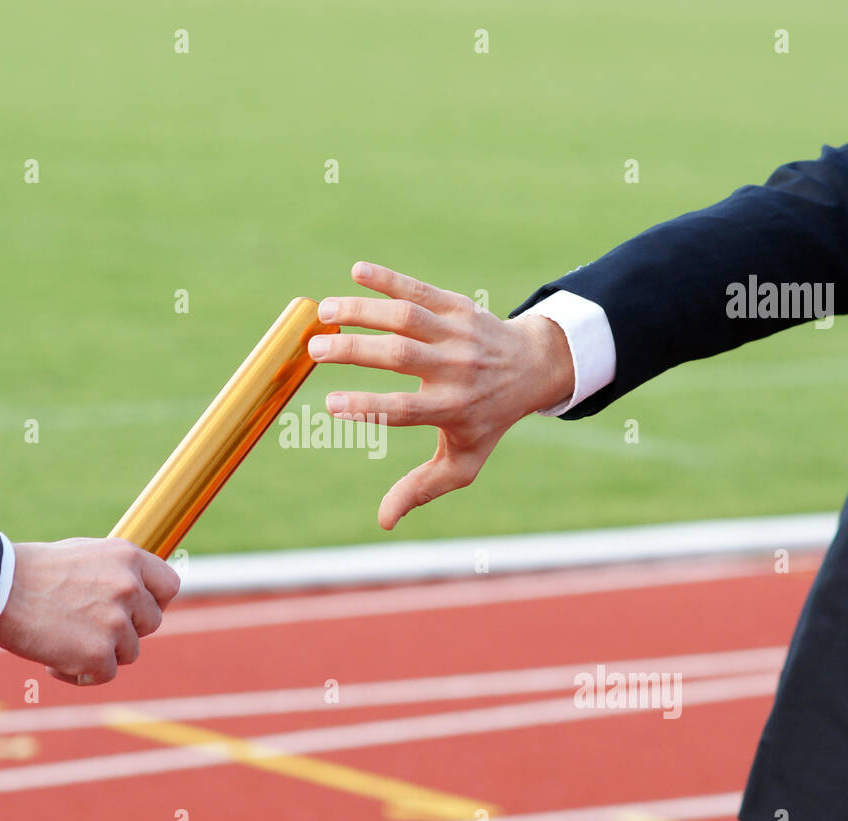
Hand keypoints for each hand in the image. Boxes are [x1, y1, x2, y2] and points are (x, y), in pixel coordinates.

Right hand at [0, 538, 179, 684]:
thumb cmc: (33, 572)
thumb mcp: (85, 555)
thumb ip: (117, 572)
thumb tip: (139, 590)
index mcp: (128, 557)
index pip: (169, 586)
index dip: (155, 602)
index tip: (137, 612)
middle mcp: (130, 587)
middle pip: (151, 623)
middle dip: (126, 631)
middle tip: (89, 628)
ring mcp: (117, 622)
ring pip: (129, 652)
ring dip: (102, 653)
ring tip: (65, 641)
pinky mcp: (99, 653)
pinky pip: (104, 674)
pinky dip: (81, 673)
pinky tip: (54, 660)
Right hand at [309, 261, 573, 529]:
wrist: (533, 367)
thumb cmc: (487, 419)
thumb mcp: (463, 462)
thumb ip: (421, 489)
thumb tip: (384, 522)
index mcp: (451, 408)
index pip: (405, 409)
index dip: (367, 406)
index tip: (330, 404)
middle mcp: (456, 369)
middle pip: (400, 356)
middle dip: (355, 351)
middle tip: (314, 348)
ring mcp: (458, 334)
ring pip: (407, 317)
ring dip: (364, 310)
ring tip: (325, 311)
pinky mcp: (458, 306)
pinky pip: (421, 289)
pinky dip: (389, 279)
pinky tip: (357, 272)